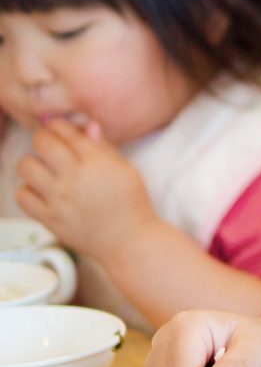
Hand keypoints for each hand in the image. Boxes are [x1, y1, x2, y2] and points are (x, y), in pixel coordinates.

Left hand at [15, 117, 157, 261]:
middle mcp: (74, 178)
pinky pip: (22, 196)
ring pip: (27, 166)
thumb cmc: (132, 204)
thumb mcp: (126, 170)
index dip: (60, 125)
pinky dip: (28, 189)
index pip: (67, 132)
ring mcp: (58, 199)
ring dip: (34, 162)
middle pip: (42, 143)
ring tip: (45, 168)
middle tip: (51, 143)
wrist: (128, 241)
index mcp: (97, 163)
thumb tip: (89, 126)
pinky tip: (41, 189)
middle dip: (44, 137)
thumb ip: (105, 147)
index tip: (60, 127)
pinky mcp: (48, 218)